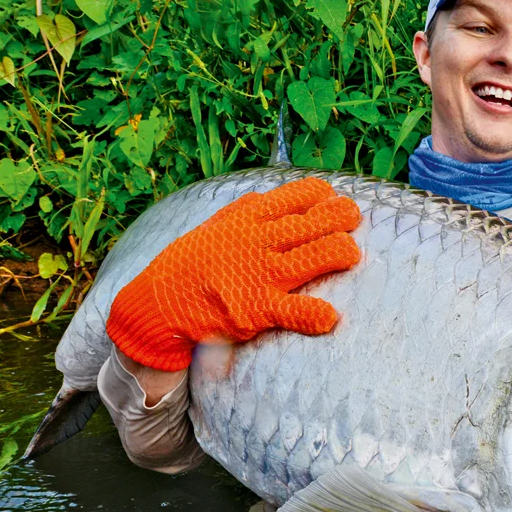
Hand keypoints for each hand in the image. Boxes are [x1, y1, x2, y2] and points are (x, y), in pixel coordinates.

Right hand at [107, 177, 360, 371]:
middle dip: (343, 217)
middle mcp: (260, 241)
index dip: (323, 196)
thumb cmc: (189, 263)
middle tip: (353, 220)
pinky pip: (297, 311)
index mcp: (249, 218)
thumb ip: (243, 212)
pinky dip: (317, 315)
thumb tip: (269, 197)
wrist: (158, 303)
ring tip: (350, 255)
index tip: (333, 200)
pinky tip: (328, 317)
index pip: (299, 195)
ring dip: (342, 252)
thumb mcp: (214, 225)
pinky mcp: (259, 310)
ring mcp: (262, 274)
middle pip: (316, 222)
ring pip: (318, 255)